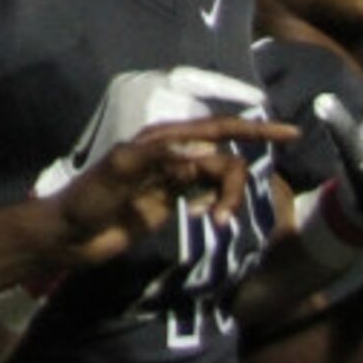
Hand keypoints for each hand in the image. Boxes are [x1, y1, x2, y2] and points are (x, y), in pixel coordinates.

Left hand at [49, 113, 299, 268]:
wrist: (72, 234)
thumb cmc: (89, 198)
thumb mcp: (119, 172)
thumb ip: (159, 156)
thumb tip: (201, 150)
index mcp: (162, 139)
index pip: (217, 128)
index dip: (253, 127)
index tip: (291, 132)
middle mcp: (172, 153)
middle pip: (224, 158)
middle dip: (234, 184)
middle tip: (224, 217)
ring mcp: (174, 177)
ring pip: (220, 178)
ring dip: (227, 198)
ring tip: (217, 222)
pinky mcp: (173, 200)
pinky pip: (210, 195)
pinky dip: (217, 205)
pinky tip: (207, 218)